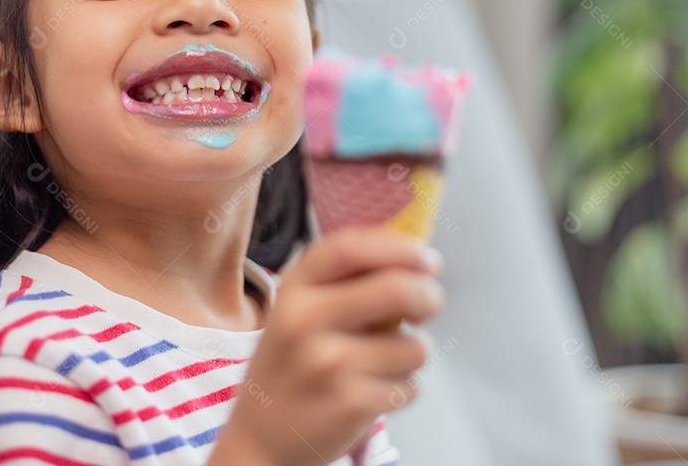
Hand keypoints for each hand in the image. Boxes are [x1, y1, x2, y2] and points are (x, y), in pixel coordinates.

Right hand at [209, 228, 443, 465]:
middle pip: (396, 289)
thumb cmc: (290, 368)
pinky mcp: (350, 402)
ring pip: (414, 346)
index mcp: (294, 290)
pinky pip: (409, 386)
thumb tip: (415, 260)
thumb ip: (343, 283)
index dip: (399, 247)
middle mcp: (305, 321)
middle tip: (428, 305)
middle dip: (428, 296)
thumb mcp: (297, 312)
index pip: (352, 249)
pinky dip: (402, 390)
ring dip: (411, 355)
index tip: (427, 258)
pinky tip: (373, 392)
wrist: (259, 441)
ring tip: (380, 364)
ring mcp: (328, 363)